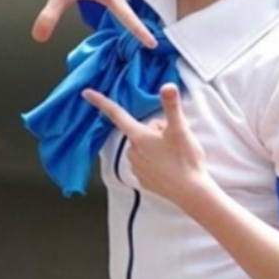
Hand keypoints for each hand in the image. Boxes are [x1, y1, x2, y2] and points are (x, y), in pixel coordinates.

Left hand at [82, 84, 210, 204]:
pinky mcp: (144, 180)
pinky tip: (170, 165)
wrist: (191, 192)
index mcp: (139, 137)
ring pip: (144, 146)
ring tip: (174, 154)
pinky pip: (147, 162)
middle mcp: (133, 152)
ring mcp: (137, 167)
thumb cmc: (185, 160)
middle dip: (155, 130)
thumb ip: (172, 106)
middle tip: (174, 139)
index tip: (87, 93)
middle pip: (140, 130)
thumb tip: (167, 86)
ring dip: (156, 145)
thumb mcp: (180, 129)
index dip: (101, 102)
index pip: (117, 114)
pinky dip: (157, 160)